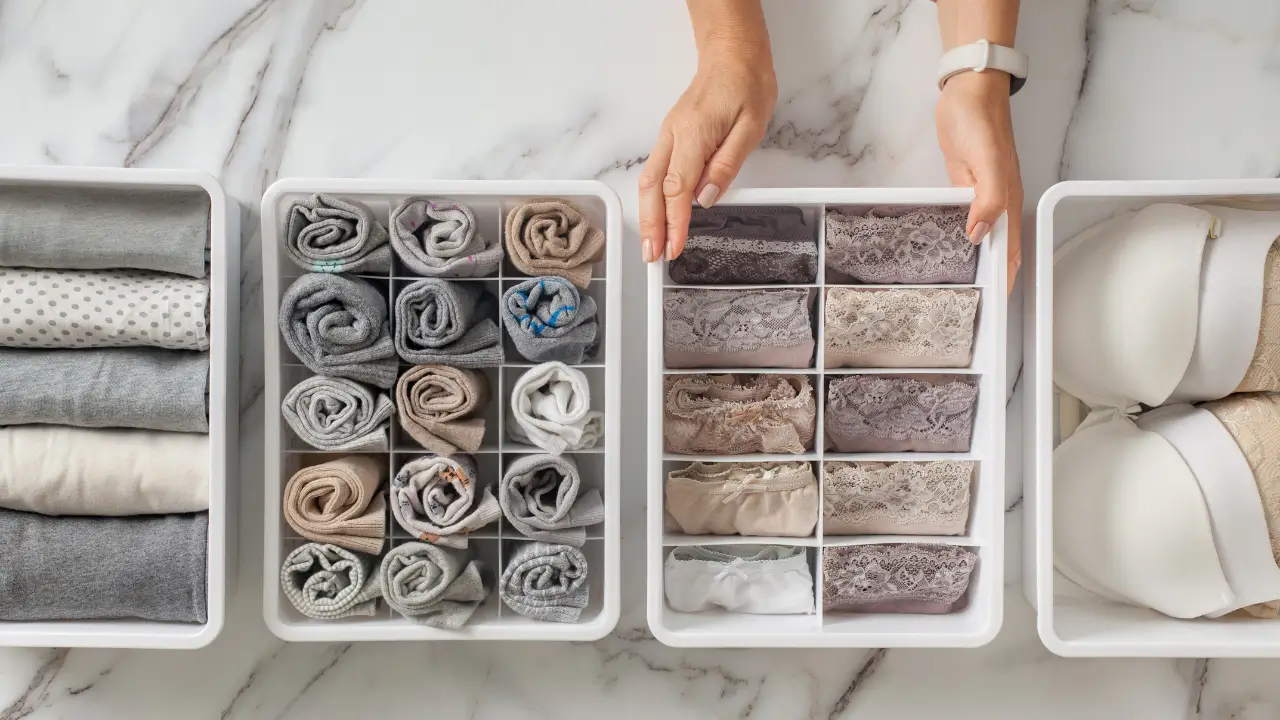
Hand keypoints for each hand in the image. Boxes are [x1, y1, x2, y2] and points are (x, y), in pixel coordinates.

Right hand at [639, 51, 776, 262]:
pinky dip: (652, 197)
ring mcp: (668, 135)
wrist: (732, 54)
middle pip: (653, 189)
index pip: (678, 189)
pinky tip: (657, 215)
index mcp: (694, 134)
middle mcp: (673, 135)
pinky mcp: (670, 136)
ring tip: (651, 243)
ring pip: (648, 181)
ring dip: (647, 214)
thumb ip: (727, 164)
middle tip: (653, 256)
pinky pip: (654, 171)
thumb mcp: (751, 126)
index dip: (675, 223)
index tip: (675, 248)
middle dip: (650, 225)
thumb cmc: (746, 84)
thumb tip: (706, 197)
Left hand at [935, 70, 1022, 293]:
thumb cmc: (980, 122)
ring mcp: (982, 193)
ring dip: (979, 259)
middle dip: (995, 278)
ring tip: (966, 287)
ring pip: (984, 235)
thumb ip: (988, 199)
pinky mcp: (965, 184)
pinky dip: (963, 235)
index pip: (1012, 251)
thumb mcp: (987, 161)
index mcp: (1009, 200)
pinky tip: (951, 247)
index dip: (1007, 279)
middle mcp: (999, 201)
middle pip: (1001, 249)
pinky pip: (967, 217)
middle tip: (977, 307)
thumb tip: (979, 235)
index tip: (996, 308)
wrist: (968, 90)